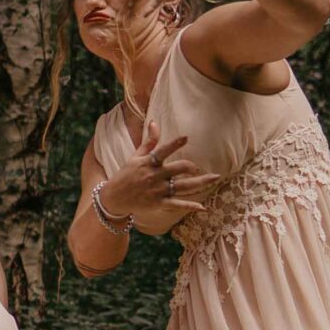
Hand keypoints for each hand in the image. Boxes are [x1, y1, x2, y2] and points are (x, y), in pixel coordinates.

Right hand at [99, 121, 214, 225]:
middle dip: (191, 167)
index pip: (162, 151)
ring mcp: (158, 191)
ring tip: (215, 178)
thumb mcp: (135, 157)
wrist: (114, 198)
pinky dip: (190, 206)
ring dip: (201, 182)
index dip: (174, 144)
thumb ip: (149, 141)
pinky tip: (203, 207)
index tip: (186, 138)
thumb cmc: (125, 175)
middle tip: (197, 168)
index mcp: (148, 163)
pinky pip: (178, 204)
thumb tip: (154, 122)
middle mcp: (154, 177)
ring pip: (183, 186)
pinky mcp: (159, 203)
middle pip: (178, 169)